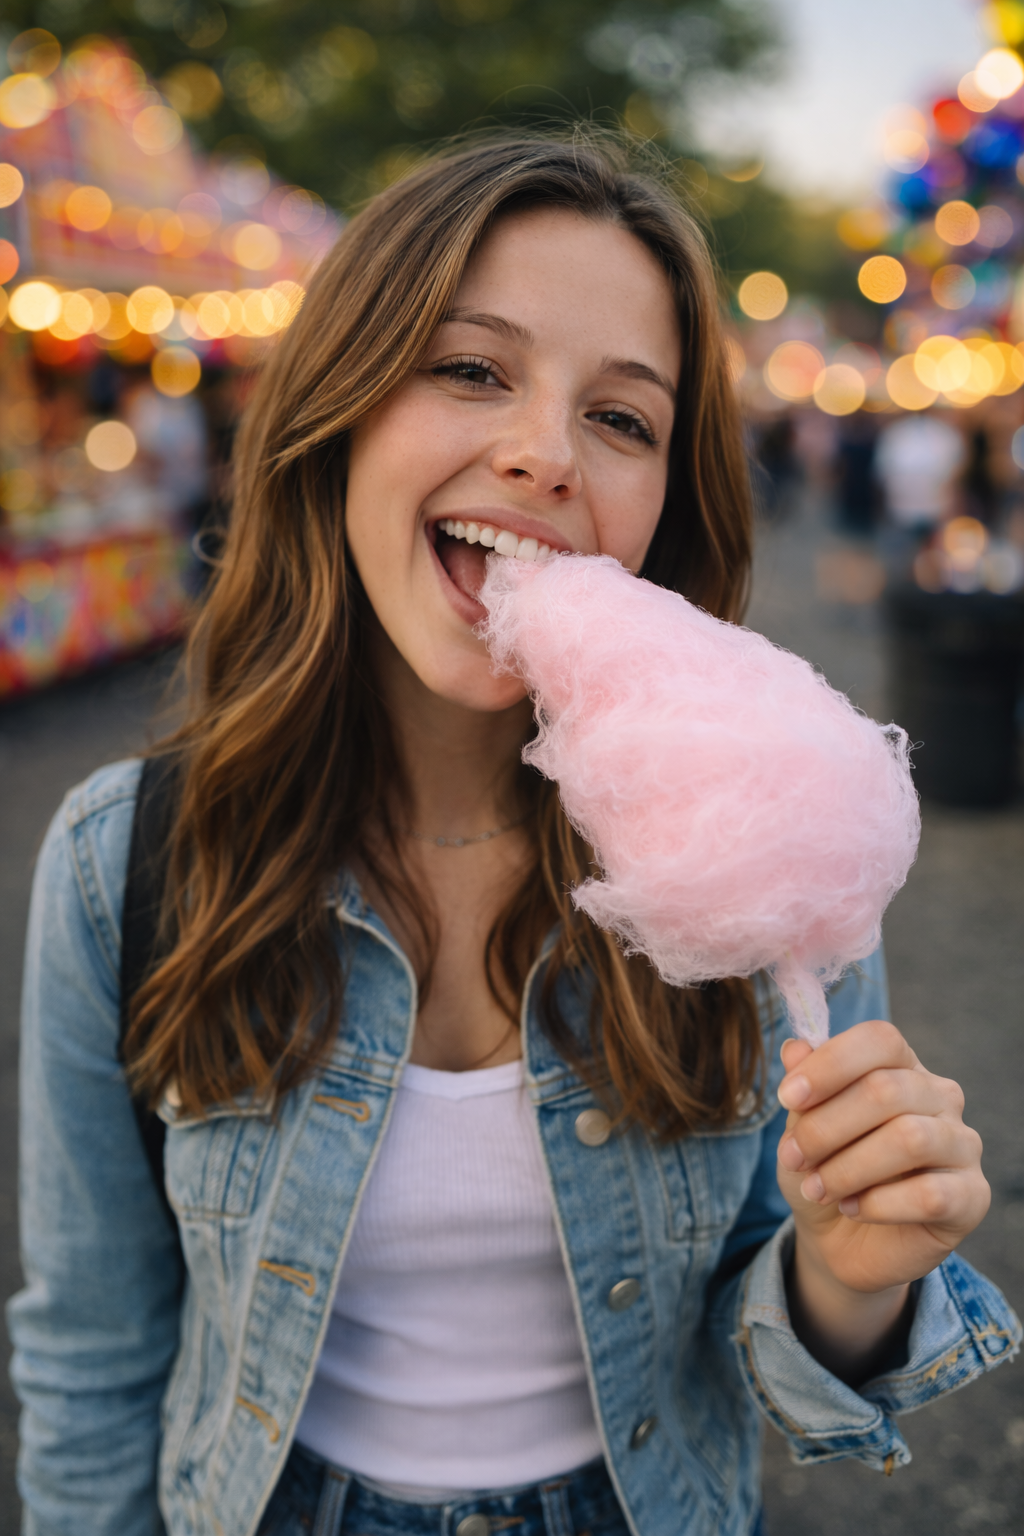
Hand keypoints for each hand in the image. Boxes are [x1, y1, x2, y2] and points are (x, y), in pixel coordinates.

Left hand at [776, 1020, 989, 1296]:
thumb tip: (793, 1049)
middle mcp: (940, 1096)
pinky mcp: (972, 1197)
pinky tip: (853, 1208)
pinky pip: (929, 1194)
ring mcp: (962, 1144)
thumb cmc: (825, 1168)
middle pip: (886, 1090)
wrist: (841, 1239)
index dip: (830, 1064)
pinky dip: (877, 1204)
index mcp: (902, 1065)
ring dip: (848, 1168)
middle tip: (793, 1157)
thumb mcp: (802, 1129)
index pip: (879, 1040)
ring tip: (819, 1188)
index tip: (788, 1098)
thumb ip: (805, 1089)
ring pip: (909, 1139)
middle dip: (825, 1127)